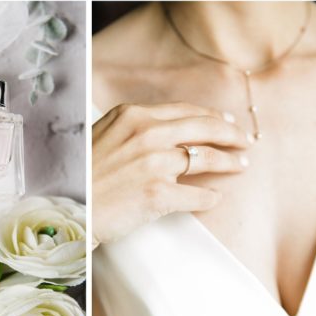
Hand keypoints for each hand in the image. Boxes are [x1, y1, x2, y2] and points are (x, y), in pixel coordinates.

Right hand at [92, 102, 251, 246]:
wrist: (71, 206)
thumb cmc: (84, 173)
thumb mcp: (104, 134)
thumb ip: (134, 128)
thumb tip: (167, 130)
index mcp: (131, 115)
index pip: (183, 110)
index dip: (210, 116)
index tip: (226, 122)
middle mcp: (145, 133)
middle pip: (203, 127)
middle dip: (230, 134)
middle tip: (245, 141)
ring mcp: (154, 163)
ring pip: (207, 158)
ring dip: (230, 162)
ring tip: (241, 165)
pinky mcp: (158, 194)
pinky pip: (198, 195)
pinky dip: (210, 197)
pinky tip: (216, 197)